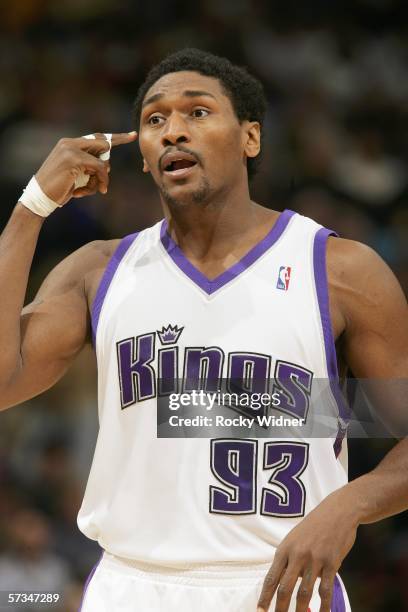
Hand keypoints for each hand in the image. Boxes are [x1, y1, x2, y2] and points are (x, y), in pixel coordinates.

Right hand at [35, 131, 137, 205]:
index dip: (116, 137)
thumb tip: (107, 166)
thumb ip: (89, 166)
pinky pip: (100, 168)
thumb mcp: (75, 174)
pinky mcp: (74, 159)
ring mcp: (71, 149)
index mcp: (69, 144)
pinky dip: (100, 182)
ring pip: (103, 160)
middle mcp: (70, 143)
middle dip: (105, 168)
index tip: (133, 135)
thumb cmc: (59, 188)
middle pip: (104, 146)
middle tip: (99, 186)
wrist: (40, 197)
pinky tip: (88, 192)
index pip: (97, 138)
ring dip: (99, 180)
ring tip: (86, 191)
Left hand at [257, 491, 357, 611]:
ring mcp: (315, 559)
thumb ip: (290, 560)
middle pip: (285, 588)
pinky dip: (324, 606)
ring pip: (304, 592)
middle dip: (280, 608)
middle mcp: (297, 554)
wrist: (338, 511)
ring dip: (300, 611)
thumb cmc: (314, 526)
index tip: (259, 611)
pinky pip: (326, 590)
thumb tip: (286, 583)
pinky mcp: (331, 562)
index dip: (265, 596)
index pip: (271, 577)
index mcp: (285, 548)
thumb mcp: (295, 538)